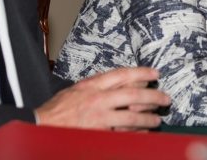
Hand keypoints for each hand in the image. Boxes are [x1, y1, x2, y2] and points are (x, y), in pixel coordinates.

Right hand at [35, 67, 170, 130]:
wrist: (41, 126)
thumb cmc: (58, 108)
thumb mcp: (78, 89)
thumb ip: (100, 84)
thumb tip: (126, 81)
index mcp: (92, 85)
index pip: (122, 74)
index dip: (142, 73)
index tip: (155, 74)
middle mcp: (98, 100)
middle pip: (133, 96)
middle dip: (153, 97)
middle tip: (165, 99)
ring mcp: (99, 118)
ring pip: (132, 117)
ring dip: (148, 118)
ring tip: (157, 119)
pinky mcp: (99, 134)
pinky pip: (124, 134)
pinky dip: (136, 133)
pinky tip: (144, 133)